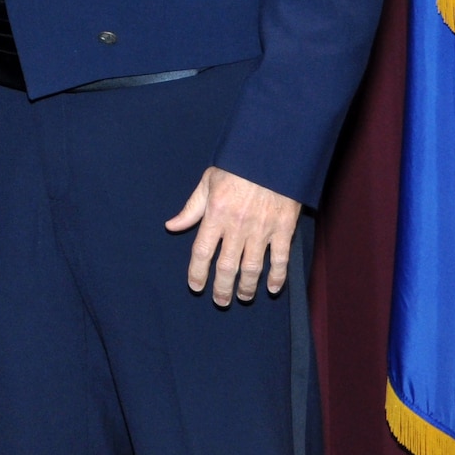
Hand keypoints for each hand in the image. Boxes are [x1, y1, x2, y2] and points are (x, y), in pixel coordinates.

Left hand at [164, 166, 299, 305]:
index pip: (202, 252)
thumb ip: (191, 208)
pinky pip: (280, 259)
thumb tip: (172, 226)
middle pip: (226, 266)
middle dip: (221, 288)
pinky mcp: (283, 229)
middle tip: (220, 300)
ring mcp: (261, 229)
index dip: (197, 273)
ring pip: (252, 268)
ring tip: (242, 297)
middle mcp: (237, 225)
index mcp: (216, 214)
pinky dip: (277, 277)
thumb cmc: (237, 166)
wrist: (271, 154)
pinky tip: (272, 288)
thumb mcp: (208, 182)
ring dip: (246, 287)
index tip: (196, 286)